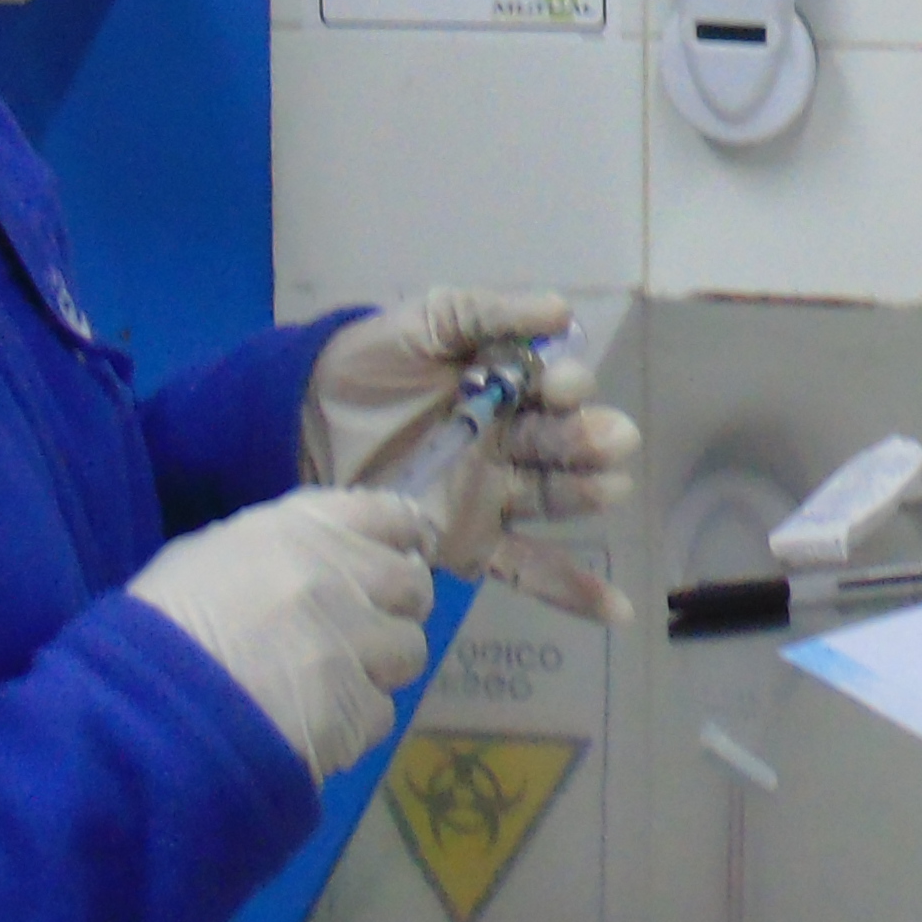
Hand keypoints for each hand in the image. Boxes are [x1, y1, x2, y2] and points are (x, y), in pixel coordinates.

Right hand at [124, 489, 436, 781]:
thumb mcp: (207, 554)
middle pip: (413, 586)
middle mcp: (341, 577)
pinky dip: (354, 723)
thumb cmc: (158, 623)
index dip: (403, 536)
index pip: (389, 514)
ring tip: (333, 684)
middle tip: (365, 631)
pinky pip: (381, 714)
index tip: (406, 551)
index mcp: (303, 528)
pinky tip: (315, 725)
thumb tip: (324, 560)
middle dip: (395, 609)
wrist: (141, 706)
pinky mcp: (355, 711)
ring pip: (408, 652)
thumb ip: (278, 549)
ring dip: (379, 669)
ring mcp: (353, 645)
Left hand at [302, 289, 641, 621]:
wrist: (303, 419)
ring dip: (586, 493)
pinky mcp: (471, 543)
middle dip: (587, 440)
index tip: (562, 388)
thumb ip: (488, 314)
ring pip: (551, 498)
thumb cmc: (372, 365)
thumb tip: (562, 310)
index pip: (550, 389)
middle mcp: (510, 444)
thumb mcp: (428, 321)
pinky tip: (619, 610)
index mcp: (506, 390)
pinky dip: (573, 591)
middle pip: (560, 444)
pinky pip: (527, 569)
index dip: (563, 388)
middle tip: (613, 439)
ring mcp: (492, 496)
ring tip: (610, 488)